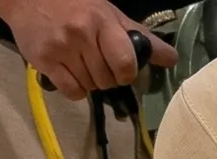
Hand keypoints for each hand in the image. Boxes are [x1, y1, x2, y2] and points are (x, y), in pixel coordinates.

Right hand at [0, 0, 176, 100]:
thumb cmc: (75, 5)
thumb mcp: (109, 14)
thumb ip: (140, 37)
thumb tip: (172, 59)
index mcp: (102, 21)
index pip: (125, 62)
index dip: (127, 73)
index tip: (122, 70)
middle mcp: (82, 34)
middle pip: (107, 79)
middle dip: (108, 78)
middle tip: (99, 64)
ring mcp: (62, 49)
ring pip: (90, 87)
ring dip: (91, 83)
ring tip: (82, 65)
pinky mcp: (45, 62)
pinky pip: (72, 92)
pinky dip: (75, 89)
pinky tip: (70, 74)